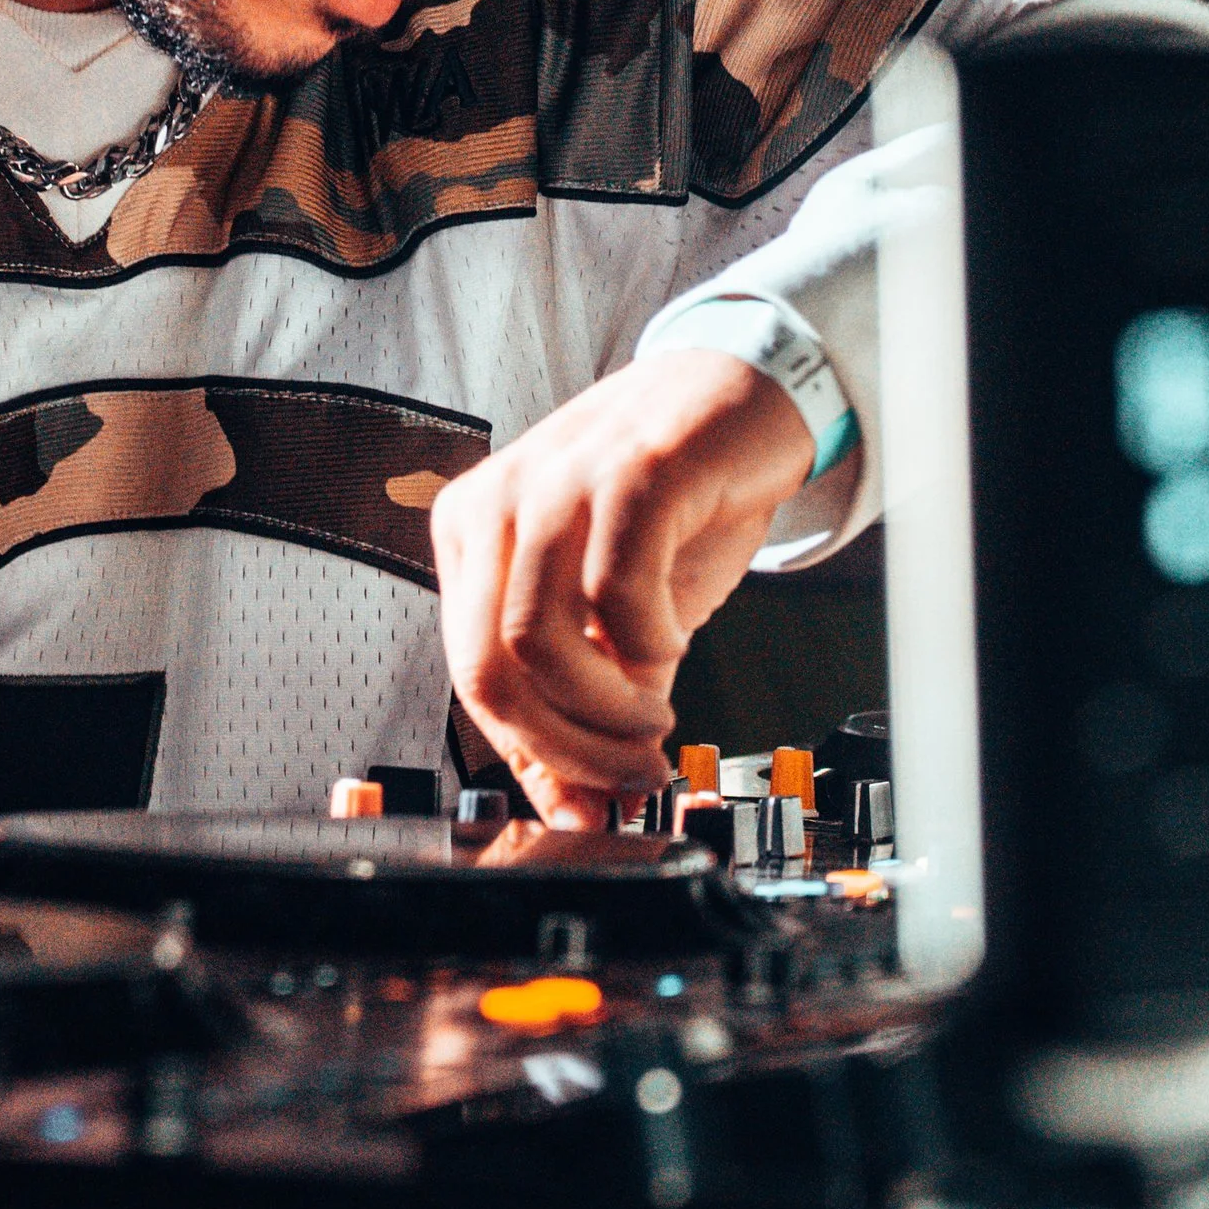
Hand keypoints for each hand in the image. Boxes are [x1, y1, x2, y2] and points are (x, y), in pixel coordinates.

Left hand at [432, 348, 826, 828]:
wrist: (738, 399)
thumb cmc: (672, 503)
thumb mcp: (614, 614)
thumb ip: (588, 700)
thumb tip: (581, 808)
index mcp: (473, 534)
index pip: (471, 676)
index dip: (532, 756)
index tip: (589, 803)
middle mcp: (497, 504)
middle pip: (489, 668)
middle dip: (565, 749)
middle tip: (632, 773)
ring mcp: (557, 481)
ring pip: (539, 641)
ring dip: (607, 711)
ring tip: (656, 720)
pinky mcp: (628, 472)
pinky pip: (616, 592)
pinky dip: (648, 647)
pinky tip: (673, 648)